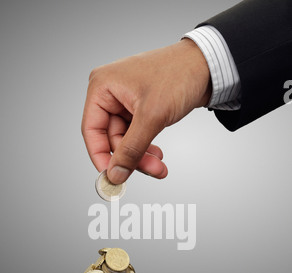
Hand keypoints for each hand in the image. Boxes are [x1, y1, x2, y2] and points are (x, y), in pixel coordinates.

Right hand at [82, 38, 211, 183]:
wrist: (208, 65)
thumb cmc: (179, 74)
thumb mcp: (152, 116)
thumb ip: (131, 149)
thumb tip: (115, 174)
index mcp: (103, 87)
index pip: (92, 130)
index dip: (101, 157)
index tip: (112, 178)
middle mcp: (110, 93)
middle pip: (111, 139)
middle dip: (131, 158)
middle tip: (151, 171)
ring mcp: (125, 101)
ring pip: (126, 140)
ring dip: (141, 156)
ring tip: (159, 166)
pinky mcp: (140, 108)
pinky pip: (137, 135)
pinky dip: (146, 148)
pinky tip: (158, 156)